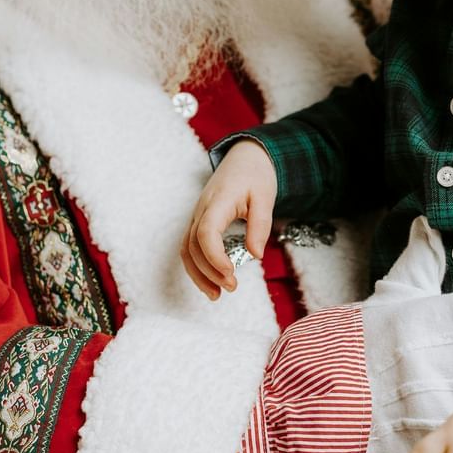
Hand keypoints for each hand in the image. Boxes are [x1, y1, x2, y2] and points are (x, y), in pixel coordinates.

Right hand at [182, 140, 277, 299]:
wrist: (245, 158)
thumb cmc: (256, 176)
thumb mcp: (265, 197)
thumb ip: (260, 225)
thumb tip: (255, 255)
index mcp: (218, 201)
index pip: (206, 233)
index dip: (214, 257)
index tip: (231, 273)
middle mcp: (202, 210)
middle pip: (193, 246)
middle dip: (209, 271)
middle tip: (231, 287)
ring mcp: (197, 216)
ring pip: (187, 249)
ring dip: (198, 274)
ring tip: (217, 295)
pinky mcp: (199, 222)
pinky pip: (190, 247)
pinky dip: (197, 267)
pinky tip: (211, 283)